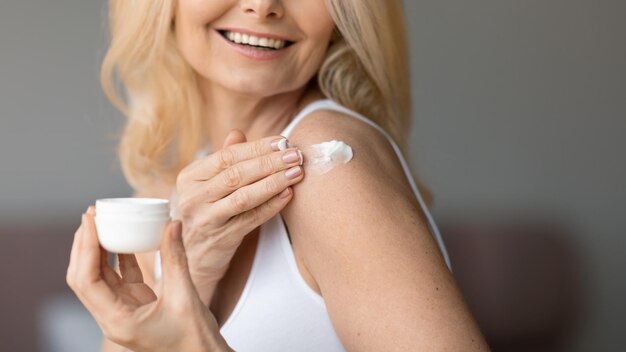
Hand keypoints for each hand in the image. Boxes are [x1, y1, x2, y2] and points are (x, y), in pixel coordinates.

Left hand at [66, 206, 232, 351]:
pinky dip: (119, 256)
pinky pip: (120, 277)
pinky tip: (124, 237)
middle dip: (85, 244)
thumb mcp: (185, 296)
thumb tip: (171, 224)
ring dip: (98, 248)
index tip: (90, 219)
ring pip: (99, 275)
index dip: (85, 246)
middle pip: (84, 276)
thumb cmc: (194, 339)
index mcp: (117, 321)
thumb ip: (176, 259)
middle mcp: (113, 316)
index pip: (87, 280)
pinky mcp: (135, 304)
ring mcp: (123, 310)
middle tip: (92, 213)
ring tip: (102, 220)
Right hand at [175, 130, 304, 303]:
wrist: (193, 257)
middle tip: (296, 154)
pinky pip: (251, 219)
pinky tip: (288, 194)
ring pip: (244, 197)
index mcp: (189, 176)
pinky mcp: (221, 239)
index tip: (283, 141)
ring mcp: (205, 219)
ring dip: (274, 182)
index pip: (226, 156)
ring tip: (297, 172)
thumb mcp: (207, 184)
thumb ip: (223, 159)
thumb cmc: (206, 212)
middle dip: (270, 162)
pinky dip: (272, 206)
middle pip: (236, 174)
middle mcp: (193, 197)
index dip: (257, 147)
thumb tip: (238, 132)